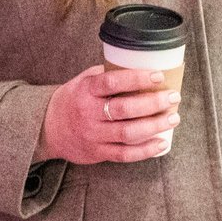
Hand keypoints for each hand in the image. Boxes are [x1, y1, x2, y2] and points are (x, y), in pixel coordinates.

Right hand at [33, 65, 178, 164]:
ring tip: (173, 118)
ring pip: (128, 133)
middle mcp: (88, 113)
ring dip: (154, 126)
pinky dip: (146, 150)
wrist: (48, 128)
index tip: (158, 75)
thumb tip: (140, 66)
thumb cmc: (73, 100)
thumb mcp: (83, 81)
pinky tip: (162, 142)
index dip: (137, 78)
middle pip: (124, 109)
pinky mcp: (98, 153)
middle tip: (173, 97)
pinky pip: (124, 154)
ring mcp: (93, 135)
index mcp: (86, 91)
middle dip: (153, 103)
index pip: (112, 82)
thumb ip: (106, 75)